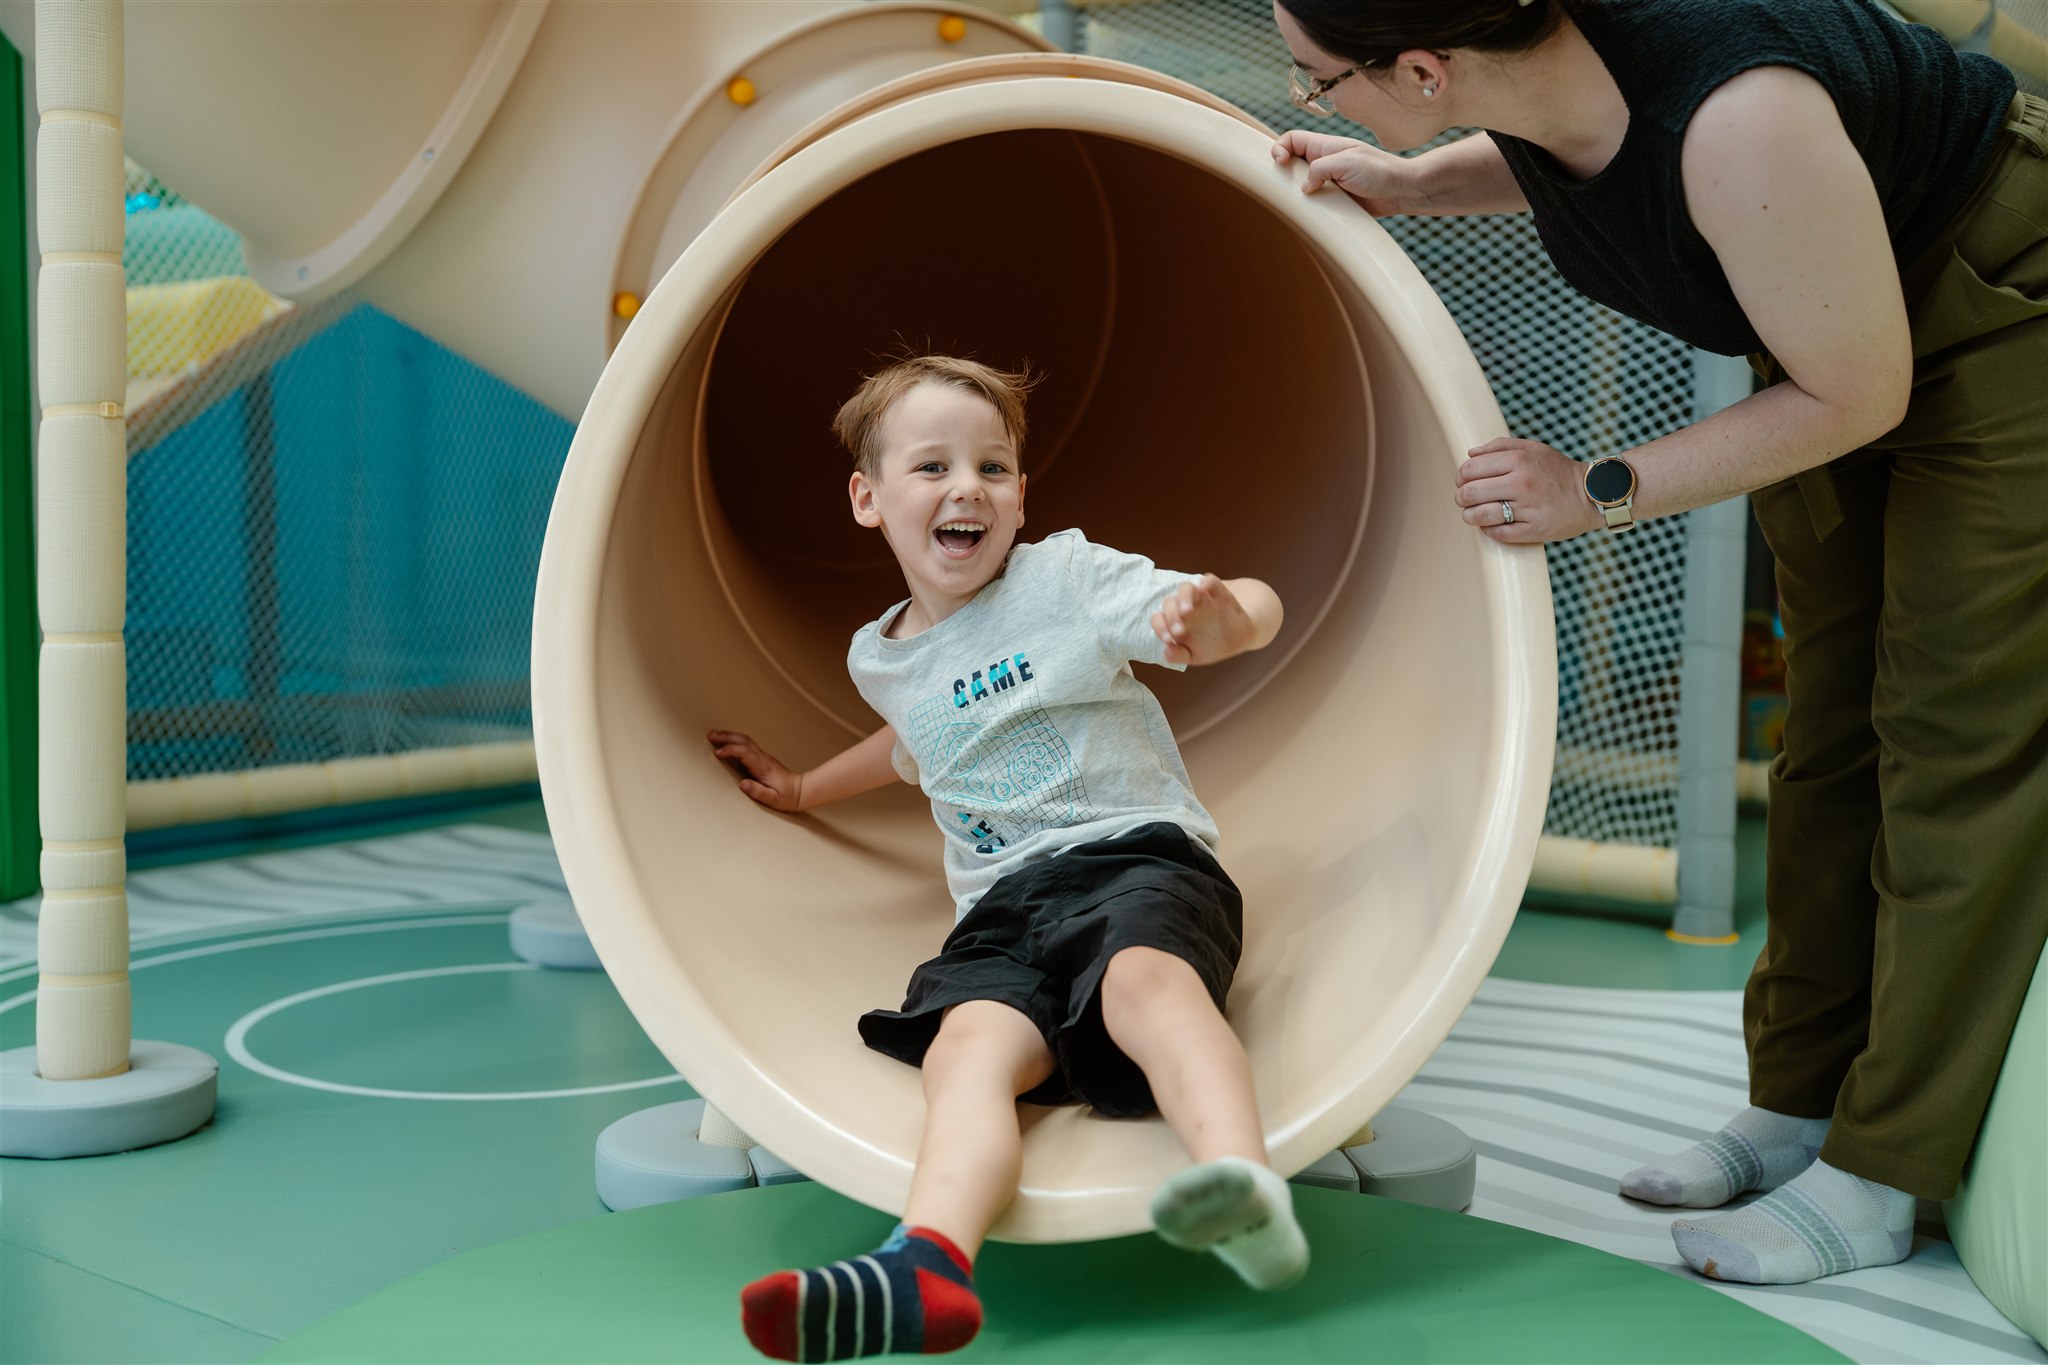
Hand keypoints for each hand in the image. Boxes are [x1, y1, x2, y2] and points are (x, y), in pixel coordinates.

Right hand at [706, 729, 803, 811]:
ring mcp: (763, 757)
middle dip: (726, 737)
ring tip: (714, 735)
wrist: (800, 790)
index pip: (745, 753)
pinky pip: (746, 745)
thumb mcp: (774, 799)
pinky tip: (727, 741)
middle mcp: (763, 759)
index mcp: (763, 767)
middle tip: (710, 736)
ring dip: (730, 736)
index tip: (717, 753)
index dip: (730, 751)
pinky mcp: (762, 758)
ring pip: (745, 740)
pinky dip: (735, 740)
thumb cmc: (787, 796)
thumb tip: (743, 784)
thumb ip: (758, 792)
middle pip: (744, 741)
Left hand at [1151, 574, 1255, 665]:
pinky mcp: (1220, 593)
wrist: (1240, 638)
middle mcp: (1185, 606)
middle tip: (1180, 632)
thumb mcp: (1194, 655)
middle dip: (1171, 616)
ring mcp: (1202, 598)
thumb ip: (1179, 655)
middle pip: (1170, 602)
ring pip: (1186, 588)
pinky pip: (1211, 581)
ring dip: (1183, 598)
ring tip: (1186, 612)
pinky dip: (1206, 582)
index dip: (1160, 627)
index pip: (1159, 618)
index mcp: (1176, 620)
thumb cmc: (1212, 645)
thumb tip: (1166, 652)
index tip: (1169, 640)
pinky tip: (1203, 588)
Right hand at [1271, 131, 1419, 214]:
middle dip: (1283, 175)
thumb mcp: (1346, 163)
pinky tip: (1311, 217)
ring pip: (1301, 188)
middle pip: (1291, 165)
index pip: (1292, 139)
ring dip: (1296, 196)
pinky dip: (1310, 211)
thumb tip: (1303, 188)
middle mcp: (1324, 163)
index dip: (1279, 148)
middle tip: (1284, 187)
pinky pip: (1315, 205)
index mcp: (1325, 147)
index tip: (1280, 163)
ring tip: (1298, 204)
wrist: (1402, 191)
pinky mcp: (1335, 201)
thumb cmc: (1379, 171)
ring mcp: (1328, 183)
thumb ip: (1319, 170)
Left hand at [1453, 438, 1602, 543]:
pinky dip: (1488, 530)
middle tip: (1465, 500)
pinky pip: (1497, 533)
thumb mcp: (1533, 449)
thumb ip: (1500, 447)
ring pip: (1479, 516)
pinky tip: (1492, 524)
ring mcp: (1528, 508)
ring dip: (1469, 516)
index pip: (1470, 470)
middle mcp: (1522, 483)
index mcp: (1519, 461)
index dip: (1460, 477)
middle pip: (1469, 493)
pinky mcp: (1534, 530)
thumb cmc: (1558, 470)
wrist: (1592, 493)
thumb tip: (1470, 454)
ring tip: (1473, 514)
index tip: (1463, 482)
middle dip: (1461, 498)